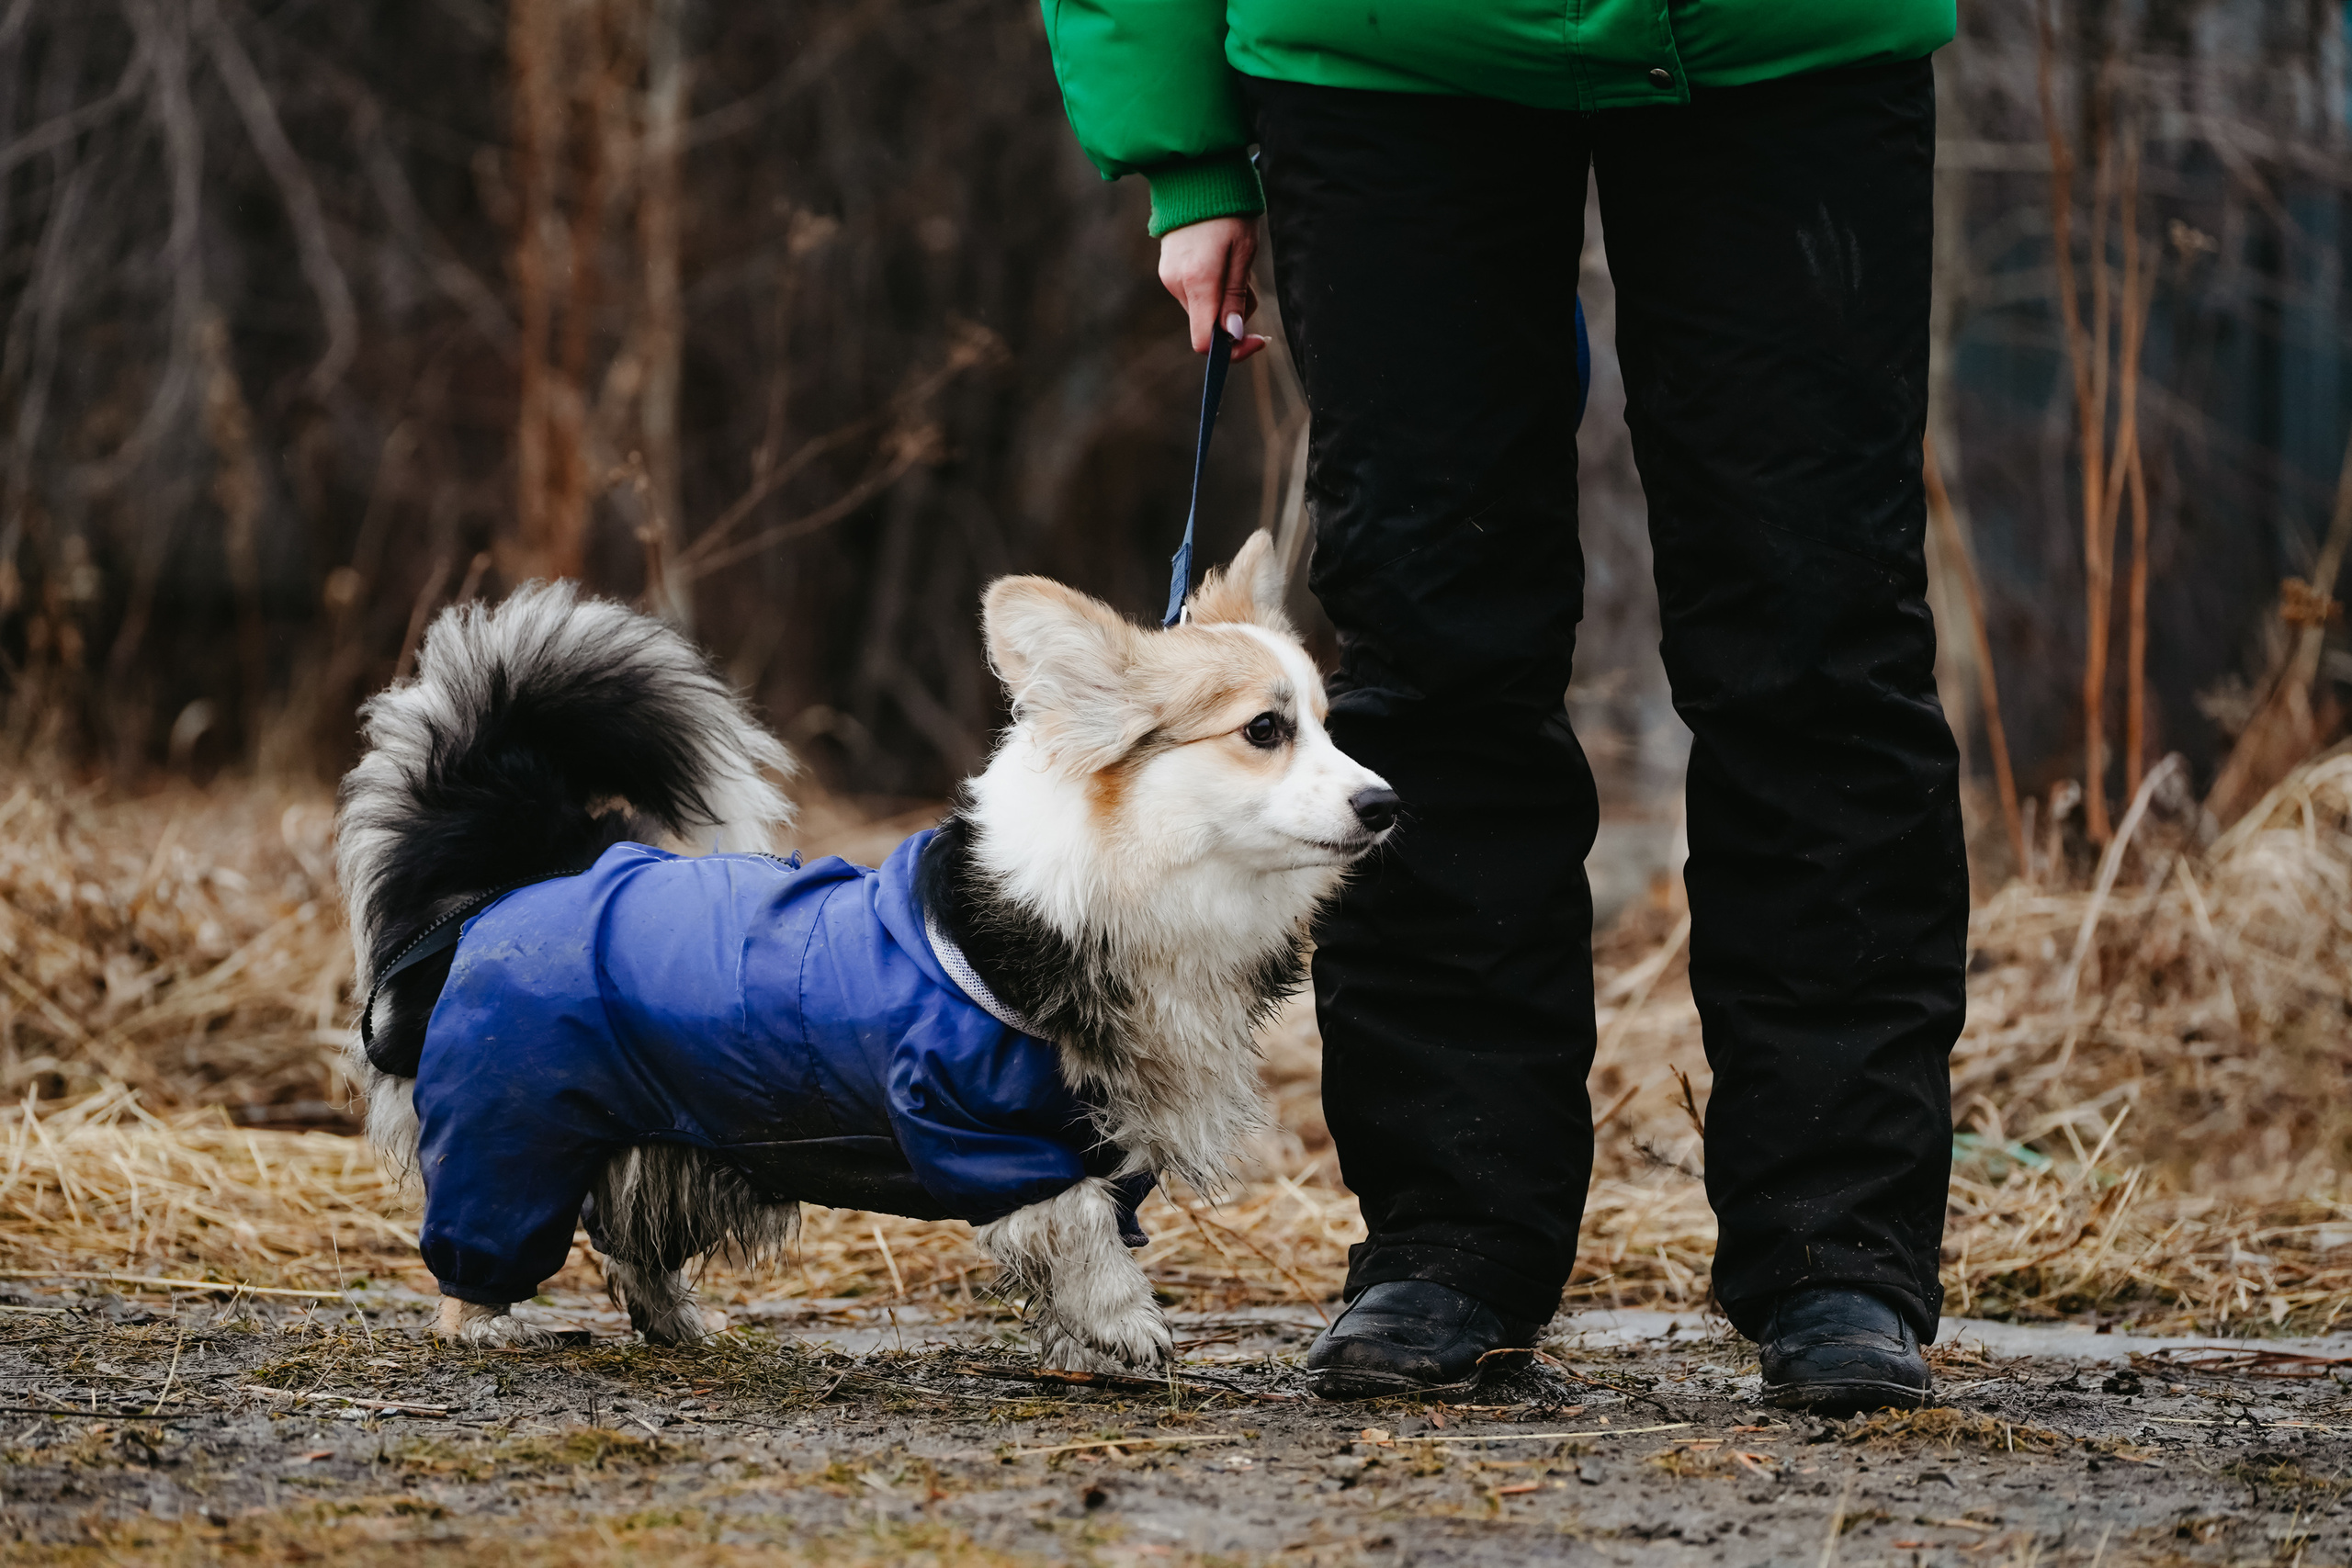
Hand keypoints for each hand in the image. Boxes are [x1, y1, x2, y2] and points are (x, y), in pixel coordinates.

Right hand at [1157, 215, 1270, 362]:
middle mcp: (1176, 284)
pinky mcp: (1168, 270)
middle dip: (1234, 315)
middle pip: (1208, 325)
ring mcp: (1169, 277)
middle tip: (1249, 282)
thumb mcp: (1243, 252)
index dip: (1232, 351)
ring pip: (1203, 309)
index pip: (1205, 341)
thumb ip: (1236, 297)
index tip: (1257, 340)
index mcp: (1198, 281)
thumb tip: (1234, 335)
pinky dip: (1211, 287)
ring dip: (1224, 299)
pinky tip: (1218, 259)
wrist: (1196, 176)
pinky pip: (1194, 293)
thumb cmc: (1228, 211)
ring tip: (1234, 262)